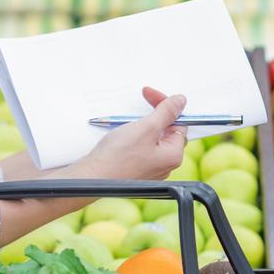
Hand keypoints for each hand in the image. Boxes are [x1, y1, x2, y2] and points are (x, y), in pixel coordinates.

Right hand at [0, 88, 187, 246]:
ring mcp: (150, 171)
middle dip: (153, 116)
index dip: (165, 106)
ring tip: (127, 123)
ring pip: (151, 140)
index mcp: (173, 156)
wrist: (92, 179)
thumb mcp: (146, 127)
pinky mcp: (135, 172)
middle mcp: (164, 166)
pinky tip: (122, 136)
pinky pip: (140, 150)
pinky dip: (133, 138)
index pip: (178, 123)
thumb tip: (181, 101)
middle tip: (138, 107)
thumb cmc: (118, 156)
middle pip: (166, 132)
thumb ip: (166, 112)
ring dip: (141, 126)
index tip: (149, 94)